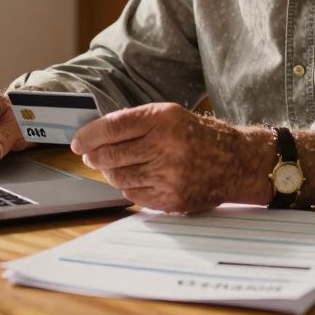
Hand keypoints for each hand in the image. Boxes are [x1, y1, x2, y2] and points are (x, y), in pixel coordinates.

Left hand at [71, 102, 271, 212]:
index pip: (112, 127)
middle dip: (94, 156)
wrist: (236, 162)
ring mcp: (168, 176)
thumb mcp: (169, 115)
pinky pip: (134, 195)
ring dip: (109, 172)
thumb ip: (135, 122)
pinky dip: (128, 187)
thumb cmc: (198, 135)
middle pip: (110, 155)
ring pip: (118, 177)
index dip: (88, 136)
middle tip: (90, 156)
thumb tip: (95, 135)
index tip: (78, 142)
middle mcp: (165, 147)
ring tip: (112, 166)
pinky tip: (135, 178)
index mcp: (162, 120)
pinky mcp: (171, 199)